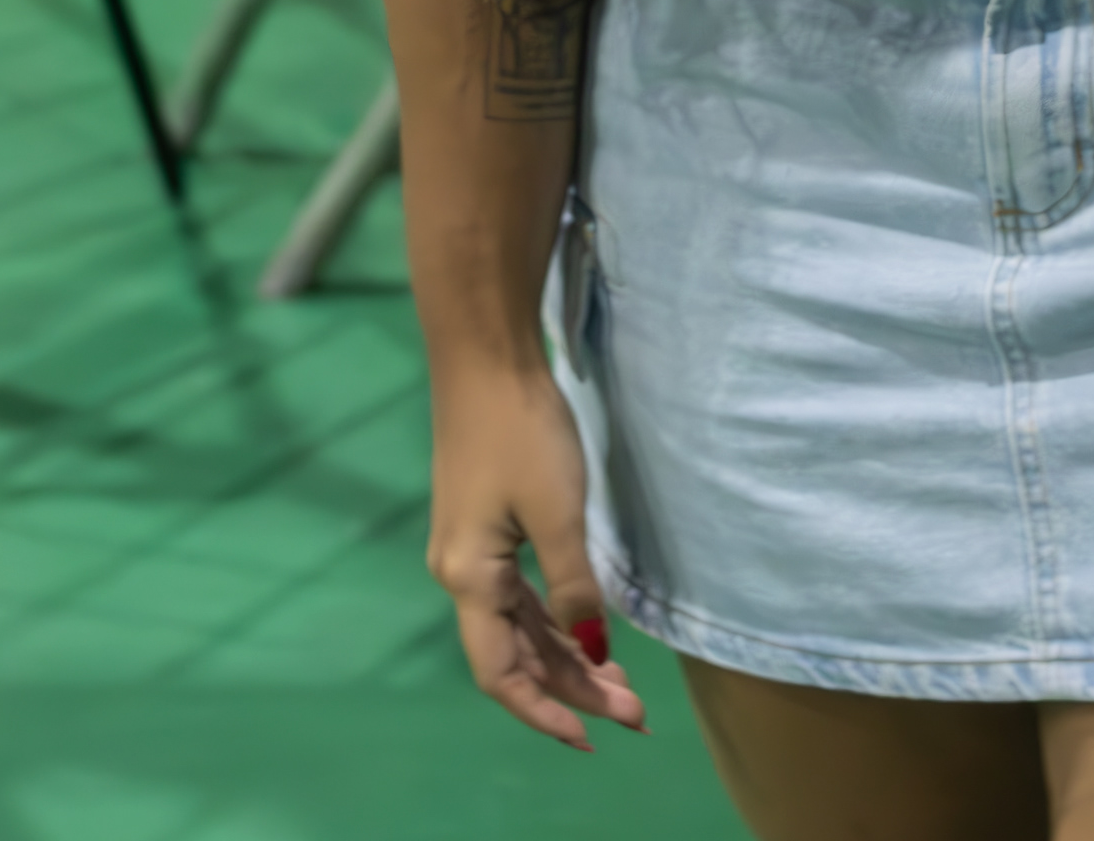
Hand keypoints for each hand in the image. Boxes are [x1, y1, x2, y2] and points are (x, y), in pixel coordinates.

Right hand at [427, 361, 645, 750]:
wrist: (486, 356)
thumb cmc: (521, 431)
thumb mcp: (557, 513)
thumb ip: (572, 587)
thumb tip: (592, 646)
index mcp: (468, 578)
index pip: (502, 673)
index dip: (544, 710)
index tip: (593, 737)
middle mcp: (461, 573)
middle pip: (515, 653)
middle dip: (571, 686)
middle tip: (632, 711)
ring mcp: (471, 547)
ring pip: (520, 624)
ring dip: (566, 654)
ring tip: (621, 682)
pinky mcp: (485, 522)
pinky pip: (519, 592)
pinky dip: (554, 618)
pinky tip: (587, 630)